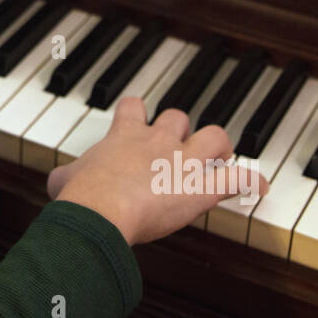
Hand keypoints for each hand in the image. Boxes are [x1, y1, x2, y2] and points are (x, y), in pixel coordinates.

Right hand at [46, 96, 268, 247]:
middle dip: (183, 130)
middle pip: (178, 117)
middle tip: (182, 147)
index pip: (134, 107)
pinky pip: (240, 179)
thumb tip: (58, 181)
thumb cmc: (80, 197)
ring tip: (221, 158)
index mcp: (124, 136)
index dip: (140, 113)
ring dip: (220, 148)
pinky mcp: (202, 189)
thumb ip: (66, 175)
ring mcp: (183, 162)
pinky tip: (260, 188)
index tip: (141, 121)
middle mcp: (157, 141)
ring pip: (216, 136)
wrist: (99, 211)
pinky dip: (252, 182)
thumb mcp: (63, 180)